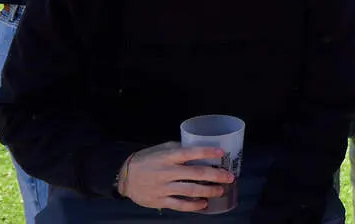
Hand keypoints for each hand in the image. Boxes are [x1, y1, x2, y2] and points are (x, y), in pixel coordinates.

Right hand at [118, 142, 234, 211]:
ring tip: (220, 190)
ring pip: (191, 190)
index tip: (221, 153)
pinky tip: (203, 204)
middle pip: (195, 173)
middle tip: (228, 176)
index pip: (190, 152)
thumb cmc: (146, 160)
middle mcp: (166, 171)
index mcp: (167, 156)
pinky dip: (194, 205)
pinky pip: (181, 204)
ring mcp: (164, 187)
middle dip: (215, 175)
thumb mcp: (160, 149)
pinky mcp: (161, 200)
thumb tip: (199, 149)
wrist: (125, 177)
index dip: (207, 152)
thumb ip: (177, 149)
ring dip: (208, 191)